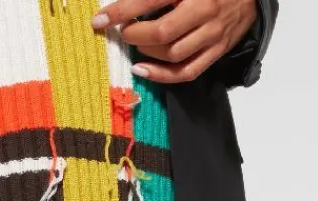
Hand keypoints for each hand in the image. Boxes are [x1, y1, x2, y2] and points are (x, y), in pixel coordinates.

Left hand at [92, 0, 256, 85]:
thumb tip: (128, 2)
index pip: (151, 0)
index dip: (122, 11)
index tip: (100, 20)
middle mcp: (205, 10)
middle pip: (162, 33)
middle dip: (135, 35)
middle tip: (125, 32)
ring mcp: (213, 34)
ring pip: (172, 54)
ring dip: (147, 53)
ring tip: (138, 44)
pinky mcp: (217, 51)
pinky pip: (186, 72)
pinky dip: (161, 75)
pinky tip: (143, 69)